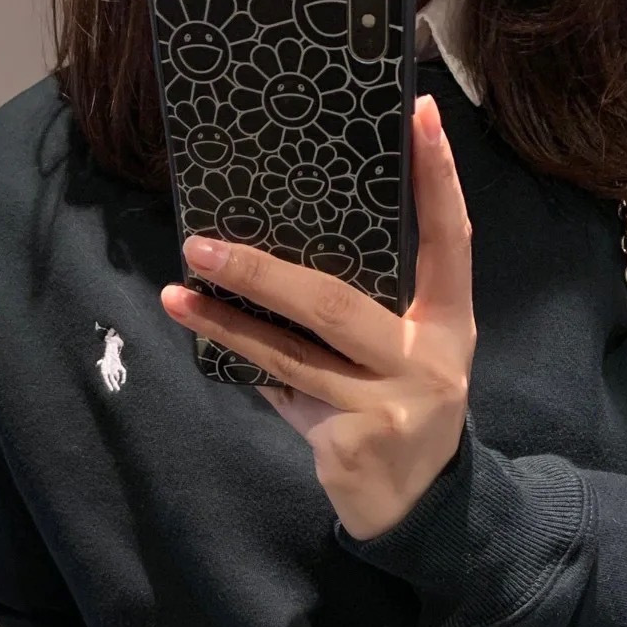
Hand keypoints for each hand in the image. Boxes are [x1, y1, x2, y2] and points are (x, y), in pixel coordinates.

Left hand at [161, 95, 475, 540]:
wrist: (416, 510)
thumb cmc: (400, 416)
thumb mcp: (400, 361)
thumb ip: (358, 321)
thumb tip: (274, 266)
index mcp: (448, 325)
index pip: (450, 239)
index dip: (437, 179)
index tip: (421, 115)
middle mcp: (425, 360)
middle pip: (334, 302)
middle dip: (260, 272)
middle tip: (200, 243)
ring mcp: (388, 405)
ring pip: (291, 353)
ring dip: (226, 322)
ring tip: (177, 293)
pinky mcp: (351, 441)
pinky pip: (281, 392)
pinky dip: (244, 367)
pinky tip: (204, 339)